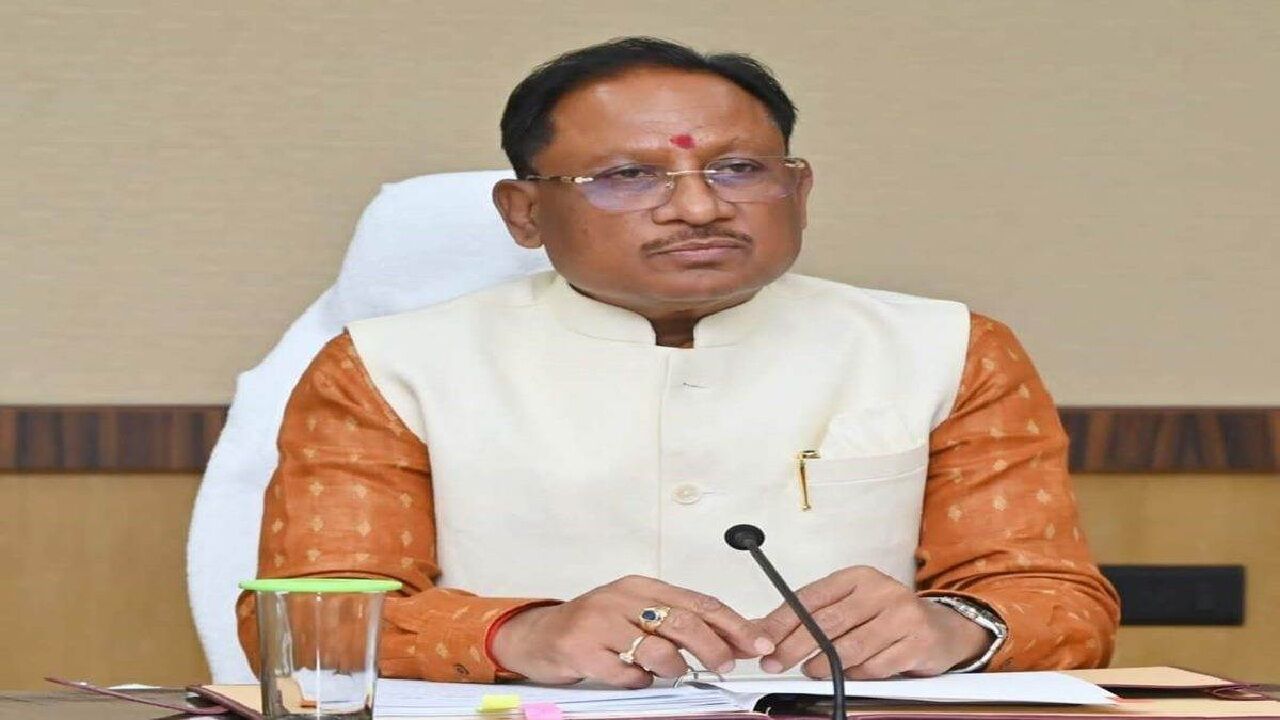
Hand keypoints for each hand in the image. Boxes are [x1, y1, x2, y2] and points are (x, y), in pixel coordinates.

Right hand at [490, 575, 774, 686]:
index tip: (757, 643)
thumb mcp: (638, 614)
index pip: (699, 602)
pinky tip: (633, 677)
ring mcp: (600, 623)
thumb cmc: (595, 626)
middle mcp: (622, 599)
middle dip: (714, 647)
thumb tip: (735, 638)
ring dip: (674, 668)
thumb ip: (679, 622)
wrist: (538, 635)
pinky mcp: (582, 649)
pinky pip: (626, 674)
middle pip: (683, 623)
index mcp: (642, 587)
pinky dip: (638, 681)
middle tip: (726, 665)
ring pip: (658, 650)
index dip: (733, 624)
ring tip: (671, 672)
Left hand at [757, 566, 990, 678]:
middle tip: (775, 663)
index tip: (762, 641)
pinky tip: (850, 675)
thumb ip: (814, 616)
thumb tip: (765, 630)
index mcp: (858, 577)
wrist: (944, 630)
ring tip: (810, 671)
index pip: (810, 597)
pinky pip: (875, 666)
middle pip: (826, 623)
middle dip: (794, 647)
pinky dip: (857, 675)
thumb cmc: (889, 618)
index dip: (781, 621)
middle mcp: (881, 590)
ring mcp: (902, 615)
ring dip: (823, 665)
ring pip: (850, 648)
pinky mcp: (917, 643)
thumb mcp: (853, 606)